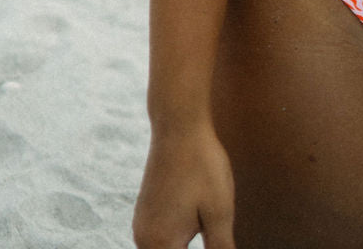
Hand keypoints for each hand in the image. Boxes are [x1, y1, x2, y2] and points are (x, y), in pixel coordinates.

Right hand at [133, 124, 235, 248]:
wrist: (179, 126)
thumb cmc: (202, 166)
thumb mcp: (219, 211)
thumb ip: (221, 248)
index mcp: (160, 244)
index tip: (219, 240)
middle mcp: (143, 239)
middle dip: (198, 248)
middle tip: (214, 226)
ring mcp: (142, 224)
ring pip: (167, 248)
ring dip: (185, 245)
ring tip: (207, 219)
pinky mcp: (146, 210)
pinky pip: (162, 236)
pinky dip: (179, 237)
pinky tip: (198, 218)